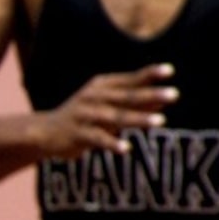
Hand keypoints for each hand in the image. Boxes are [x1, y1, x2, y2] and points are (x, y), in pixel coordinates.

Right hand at [39, 64, 176, 156]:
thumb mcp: (107, 106)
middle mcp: (94, 98)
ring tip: (160, 121)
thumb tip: (164, 100)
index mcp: (101, 86)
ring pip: (116, 117)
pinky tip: (126, 148)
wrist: (44, 132)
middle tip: (174, 94)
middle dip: (150, 95)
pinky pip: (97, 139)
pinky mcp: (77, 134)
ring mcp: (85, 115)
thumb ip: (134, 103)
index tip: (170, 71)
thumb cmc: (83, 117)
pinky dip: (112, 143)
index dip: (149, 74)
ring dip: (139, 118)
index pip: (129, 80)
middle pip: (126, 96)